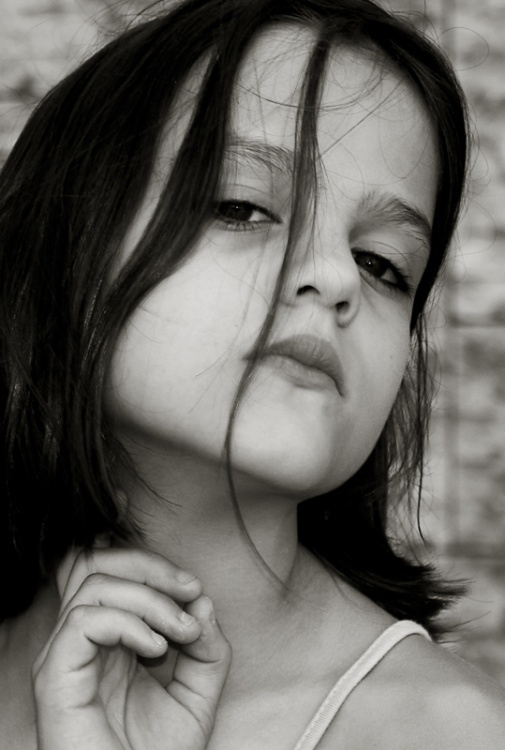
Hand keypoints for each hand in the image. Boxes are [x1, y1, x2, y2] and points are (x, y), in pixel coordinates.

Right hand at [32, 543, 230, 749]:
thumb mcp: (198, 695)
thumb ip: (208, 649)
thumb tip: (203, 602)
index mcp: (108, 638)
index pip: (114, 569)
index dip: (156, 568)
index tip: (195, 592)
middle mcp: (81, 640)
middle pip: (97, 562)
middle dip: (150, 566)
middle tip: (189, 589)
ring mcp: (63, 655)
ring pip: (93, 584)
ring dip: (148, 597)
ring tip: (177, 632)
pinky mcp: (54, 676)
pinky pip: (83, 620)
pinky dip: (127, 622)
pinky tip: (155, 649)